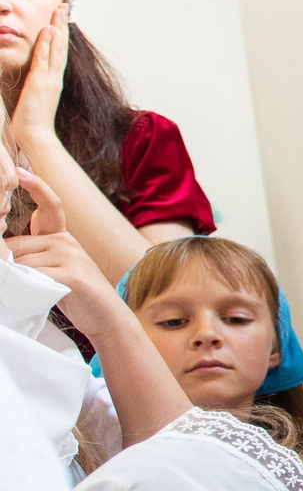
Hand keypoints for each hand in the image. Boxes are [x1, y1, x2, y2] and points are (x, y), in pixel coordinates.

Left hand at [5, 172, 121, 331]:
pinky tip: (32, 291)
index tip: (20, 173)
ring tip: (26, 291)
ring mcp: (71, 256)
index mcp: (63, 237)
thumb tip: (5, 250)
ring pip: (21, 262)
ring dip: (14, 278)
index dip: (36, 187)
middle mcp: (67, 242)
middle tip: (11, 276)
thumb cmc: (75, 295)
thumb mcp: (53, 269)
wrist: (106, 317)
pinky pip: (33, 275)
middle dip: (4, 262)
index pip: (49, 206)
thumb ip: (34, 254)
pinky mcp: (72, 274)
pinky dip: (24, 284)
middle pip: (16, 245)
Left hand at [8, 7, 67, 146]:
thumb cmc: (33, 123)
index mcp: (54, 81)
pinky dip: (47, 44)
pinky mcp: (40, 83)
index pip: (59, 53)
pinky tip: (49, 30)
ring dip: (58, 28)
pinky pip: (43, 58)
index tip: (62, 20)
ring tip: (60, 11)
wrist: (36, 137)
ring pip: (55, 48)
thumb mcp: (36, 100)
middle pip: (61, 46)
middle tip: (64, 6)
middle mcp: (55, 77)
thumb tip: (35, 80)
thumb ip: (38, 87)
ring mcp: (49, 79)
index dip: (61, 35)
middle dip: (62, 25)